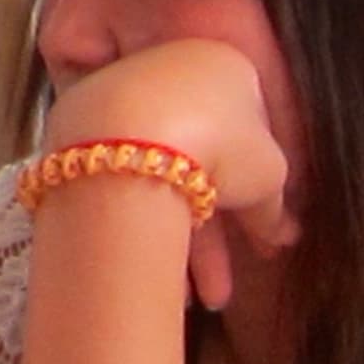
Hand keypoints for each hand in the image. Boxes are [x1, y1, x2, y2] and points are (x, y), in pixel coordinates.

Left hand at [41, 37, 296, 307]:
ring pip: (158, 177)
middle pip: (199, 163)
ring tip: (190, 297)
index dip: (255, 195)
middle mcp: (172, 75)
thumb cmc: (219, 138)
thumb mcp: (268, 174)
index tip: (258, 242)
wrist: (128, 126)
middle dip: (213, 237)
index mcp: (225, 66)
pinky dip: (138, 219)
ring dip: (178, 242)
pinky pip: (122, 177)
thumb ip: (274, 206)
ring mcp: (125, 96)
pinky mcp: (83, 121)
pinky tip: (153, 264)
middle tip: (220, 292)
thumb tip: (281, 234)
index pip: (247, 136)